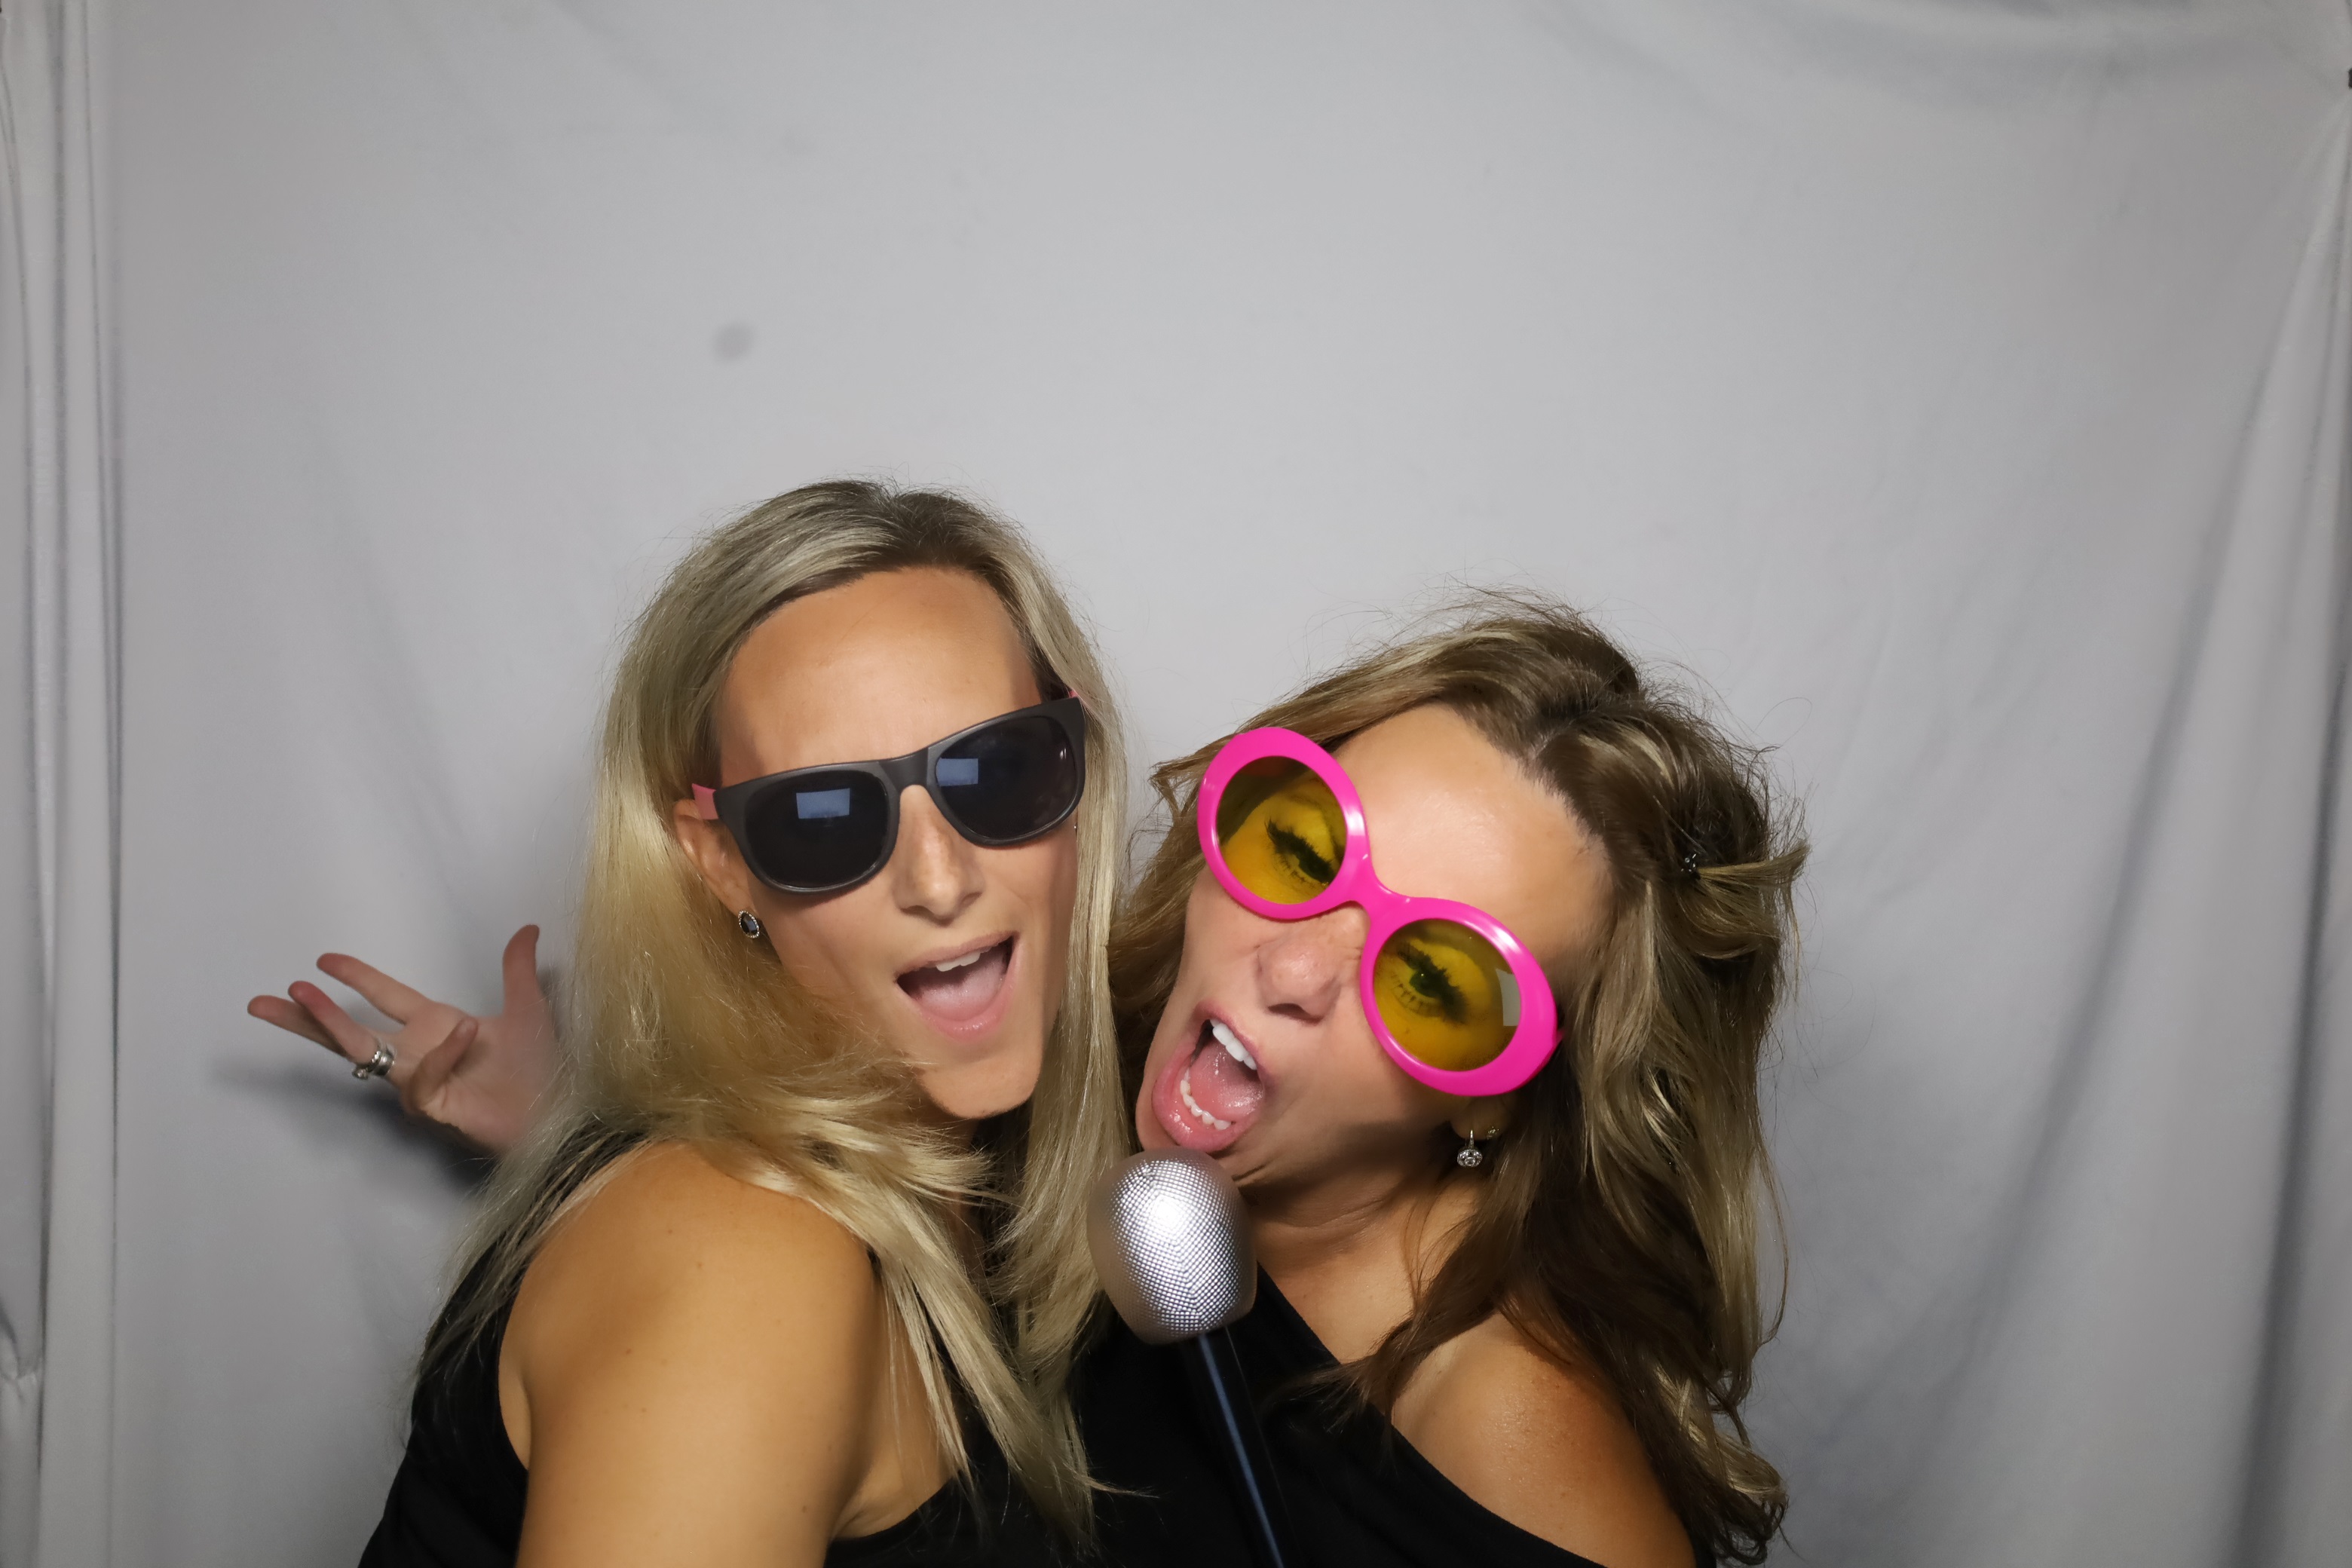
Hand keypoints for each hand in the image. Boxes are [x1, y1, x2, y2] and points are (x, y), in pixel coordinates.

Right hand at [249, 924, 557, 1155]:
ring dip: (333, 1022)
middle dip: (304, 1017)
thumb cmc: (539, 1070)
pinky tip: (468, 1030)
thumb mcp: (529, 1009)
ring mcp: (418, 1082)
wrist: (559, 1114)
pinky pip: (420, 1078)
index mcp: (433, 1026)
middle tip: (264, 1000)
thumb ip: (518, 969)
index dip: (355, 977)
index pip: (383, 996)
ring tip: (305, 994)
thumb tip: (529, 928)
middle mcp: (416, 1053)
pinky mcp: (432, 1108)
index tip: (322, 960)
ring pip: (362, 1052)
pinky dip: (442, 1053)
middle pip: (346, 1033)